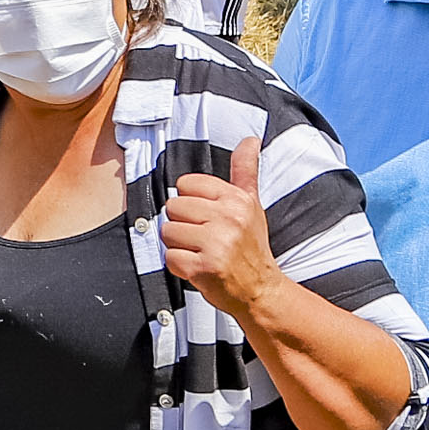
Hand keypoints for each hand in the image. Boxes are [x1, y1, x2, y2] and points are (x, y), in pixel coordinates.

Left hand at [157, 133, 279, 316]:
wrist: (261, 290)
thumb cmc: (251, 245)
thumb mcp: (251, 204)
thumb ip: (245, 170)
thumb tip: (250, 139)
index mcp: (236, 199)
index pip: (186, 184)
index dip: (191, 202)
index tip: (208, 217)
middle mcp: (228, 218)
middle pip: (172, 207)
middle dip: (183, 224)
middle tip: (204, 238)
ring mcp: (216, 243)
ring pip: (167, 232)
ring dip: (179, 246)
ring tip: (201, 252)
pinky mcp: (204, 268)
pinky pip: (170, 258)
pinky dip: (179, 266)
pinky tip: (199, 268)